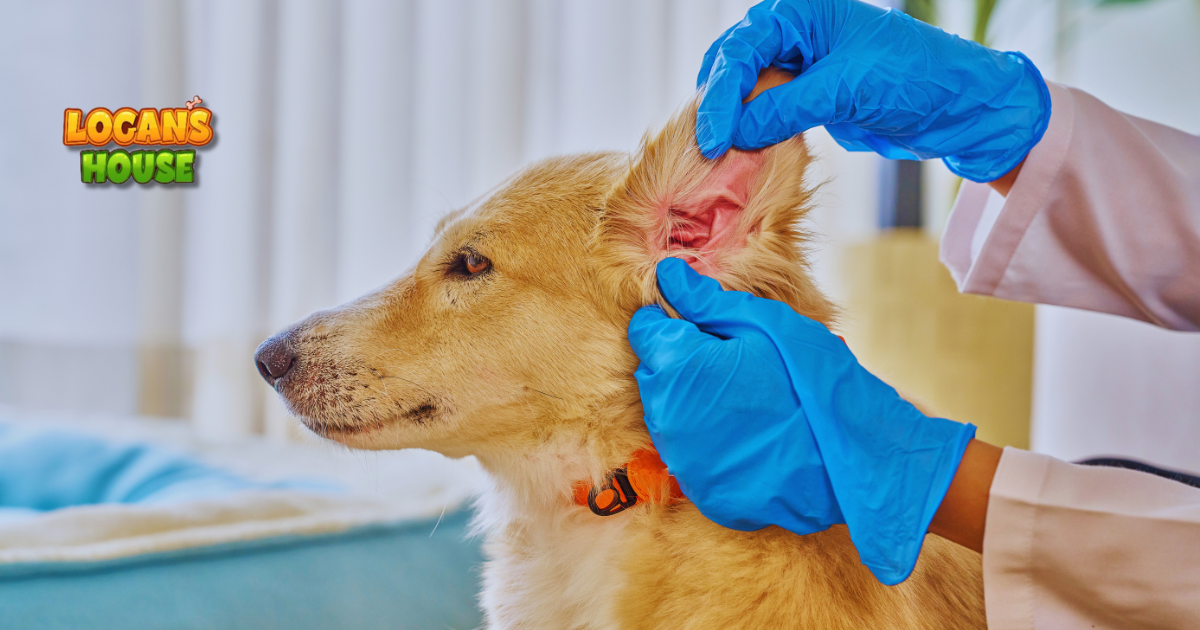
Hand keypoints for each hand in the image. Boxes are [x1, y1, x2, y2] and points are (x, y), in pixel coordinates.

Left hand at [628, 258, 975, 584]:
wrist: (851, 461)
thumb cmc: (811, 381)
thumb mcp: (766, 324)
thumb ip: (707, 301)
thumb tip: (667, 275)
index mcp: (677, 363)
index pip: (645, 328)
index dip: (676, 319)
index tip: (710, 325)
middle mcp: (665, 412)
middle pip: (654, 369)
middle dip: (682, 358)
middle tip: (736, 359)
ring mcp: (679, 455)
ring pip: (668, 410)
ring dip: (693, 397)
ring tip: (745, 396)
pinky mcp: (698, 486)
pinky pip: (688, 449)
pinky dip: (708, 436)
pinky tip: (747, 431)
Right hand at [696, 0, 1050, 182]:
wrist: (958, 105)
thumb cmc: (912, 78)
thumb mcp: (844, 90)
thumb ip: (784, 108)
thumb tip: (733, 134)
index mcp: (799, 11)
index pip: (740, 50)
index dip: (720, 96)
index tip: (713, 139)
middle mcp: (792, 30)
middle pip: (732, 66)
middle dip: (717, 106)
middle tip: (707, 150)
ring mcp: (798, 62)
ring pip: (744, 90)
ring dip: (731, 121)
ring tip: (719, 156)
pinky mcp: (807, 93)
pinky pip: (764, 110)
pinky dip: (751, 131)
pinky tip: (744, 154)